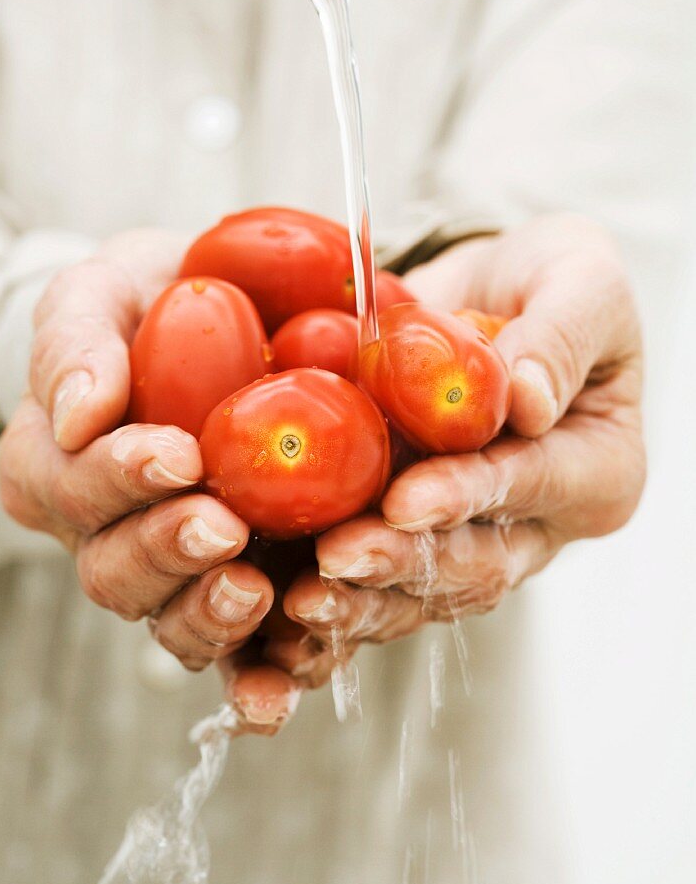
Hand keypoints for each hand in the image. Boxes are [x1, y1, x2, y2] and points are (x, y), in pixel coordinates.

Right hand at [0, 230, 300, 732]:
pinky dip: (261, 678)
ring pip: (174, 622)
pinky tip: (287, 683)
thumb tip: (79, 415)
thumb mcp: (100, 294)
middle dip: (168, 553)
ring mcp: (177, 572)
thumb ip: (78, 340)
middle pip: (117, 572)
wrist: (216, 328)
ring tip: (257, 590)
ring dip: (212, 616)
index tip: (178, 454)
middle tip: (222, 527)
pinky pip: (244, 652)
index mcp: (56, 468)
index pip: (72, 487)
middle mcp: (106, 535)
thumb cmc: (144, 305)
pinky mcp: (243, 586)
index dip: (120, 479)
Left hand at [266, 214, 646, 667]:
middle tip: (337, 558)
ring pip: (425, 590)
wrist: (493, 292)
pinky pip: (382, 584)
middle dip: (403, 561)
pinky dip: (337, 600)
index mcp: (598, 468)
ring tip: (303, 596)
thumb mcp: (580, 280)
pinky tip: (284, 604)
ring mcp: (478, 539)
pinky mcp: (420, 537)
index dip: (468, 495)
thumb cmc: (553, 279)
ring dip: (363, 598)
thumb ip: (560, 335)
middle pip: (476, 560)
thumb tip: (527, 400)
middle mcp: (542, 523)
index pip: (532, 484)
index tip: (405, 499)